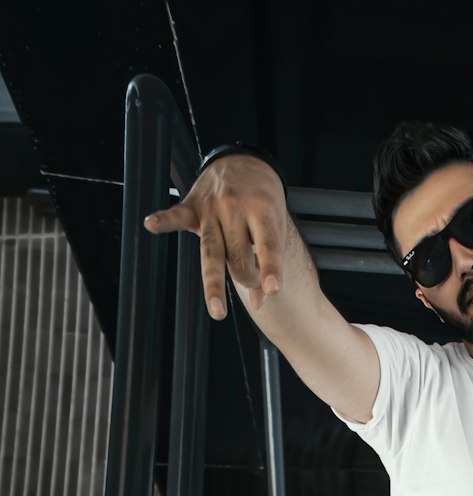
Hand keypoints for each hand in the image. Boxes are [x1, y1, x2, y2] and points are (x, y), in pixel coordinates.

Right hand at [143, 154, 287, 317]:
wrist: (243, 160)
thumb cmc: (263, 201)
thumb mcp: (275, 224)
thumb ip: (267, 261)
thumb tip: (260, 304)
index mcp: (262, 209)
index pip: (267, 244)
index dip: (270, 267)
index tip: (272, 289)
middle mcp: (235, 207)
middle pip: (238, 256)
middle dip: (248, 278)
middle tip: (253, 283)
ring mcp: (212, 207)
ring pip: (212, 252)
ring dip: (214, 284)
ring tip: (217, 311)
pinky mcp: (193, 206)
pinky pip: (176, 215)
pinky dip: (164, 220)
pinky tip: (152, 224)